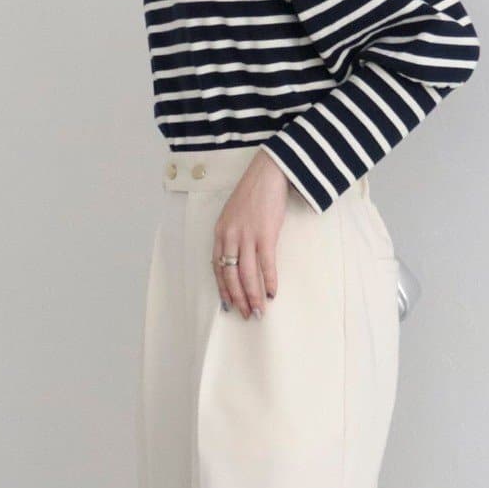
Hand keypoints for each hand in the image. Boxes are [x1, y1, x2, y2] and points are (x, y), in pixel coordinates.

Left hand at [212, 152, 288, 317]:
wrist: (267, 173)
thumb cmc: (253, 193)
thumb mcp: (233, 214)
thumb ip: (232, 235)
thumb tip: (238, 257)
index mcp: (220, 232)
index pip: (217, 268)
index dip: (223, 288)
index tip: (228, 304)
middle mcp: (230, 236)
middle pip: (230, 275)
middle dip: (238, 298)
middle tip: (246, 314)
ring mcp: (247, 235)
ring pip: (246, 274)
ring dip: (252, 296)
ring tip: (259, 311)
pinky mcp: (265, 234)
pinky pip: (266, 264)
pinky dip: (269, 281)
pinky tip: (271, 293)